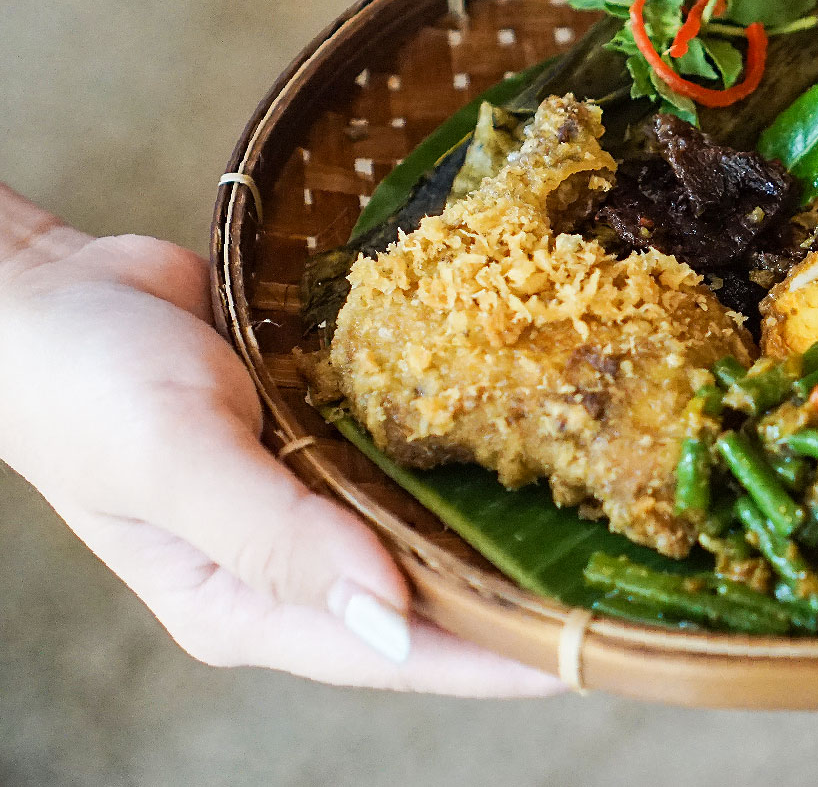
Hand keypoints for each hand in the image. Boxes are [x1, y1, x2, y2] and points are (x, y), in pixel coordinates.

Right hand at [0, 190, 560, 696]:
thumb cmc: (85, 384)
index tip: (592, 653)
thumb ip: (278, 539)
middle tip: (625, 584)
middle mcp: (290, 568)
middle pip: (426, 603)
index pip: (399, 653)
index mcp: (248, 605)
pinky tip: (526, 438)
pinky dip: (457, 460)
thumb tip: (392, 619)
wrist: (46, 293)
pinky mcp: (317, 441)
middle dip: (518, 600)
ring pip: (422, 535)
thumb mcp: (174, 459)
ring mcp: (307, 504)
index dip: (498, 658)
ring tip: (602, 521)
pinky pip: (401, 464)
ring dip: (501, 530)